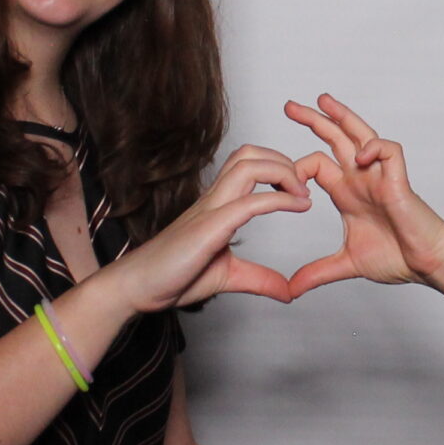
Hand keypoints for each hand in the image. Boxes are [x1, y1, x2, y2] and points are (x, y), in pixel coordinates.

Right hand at [103, 145, 307, 311]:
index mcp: (217, 205)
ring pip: (248, 165)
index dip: (279, 167)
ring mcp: (210, 209)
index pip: (248, 165)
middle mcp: (214, 199)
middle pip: (249, 154)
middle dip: (283, 160)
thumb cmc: (173, 276)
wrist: (139, 287)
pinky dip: (279, 199)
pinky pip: (249, 202)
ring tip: (302, 192)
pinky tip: (299, 206)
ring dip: (283, 171)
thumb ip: (259, 279)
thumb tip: (288, 290)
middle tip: (304, 185)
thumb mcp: (228, 277)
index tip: (300, 190)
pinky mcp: (209, 228)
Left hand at [283, 95, 443, 295]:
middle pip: (335, 138)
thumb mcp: (346, 264)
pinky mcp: (398, 180)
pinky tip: (361, 156)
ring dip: (341, 116)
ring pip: (361, 134)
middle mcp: (361, 178)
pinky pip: (388, 150)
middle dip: (313, 120)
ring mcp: (379, 176)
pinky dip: (375, 147)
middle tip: (288, 106)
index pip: (316, 163)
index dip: (295, 169)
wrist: (426, 263)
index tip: (280, 185)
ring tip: (322, 100)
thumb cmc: (397, 257)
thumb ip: (317, 272)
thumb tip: (290, 289)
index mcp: (346, 192)